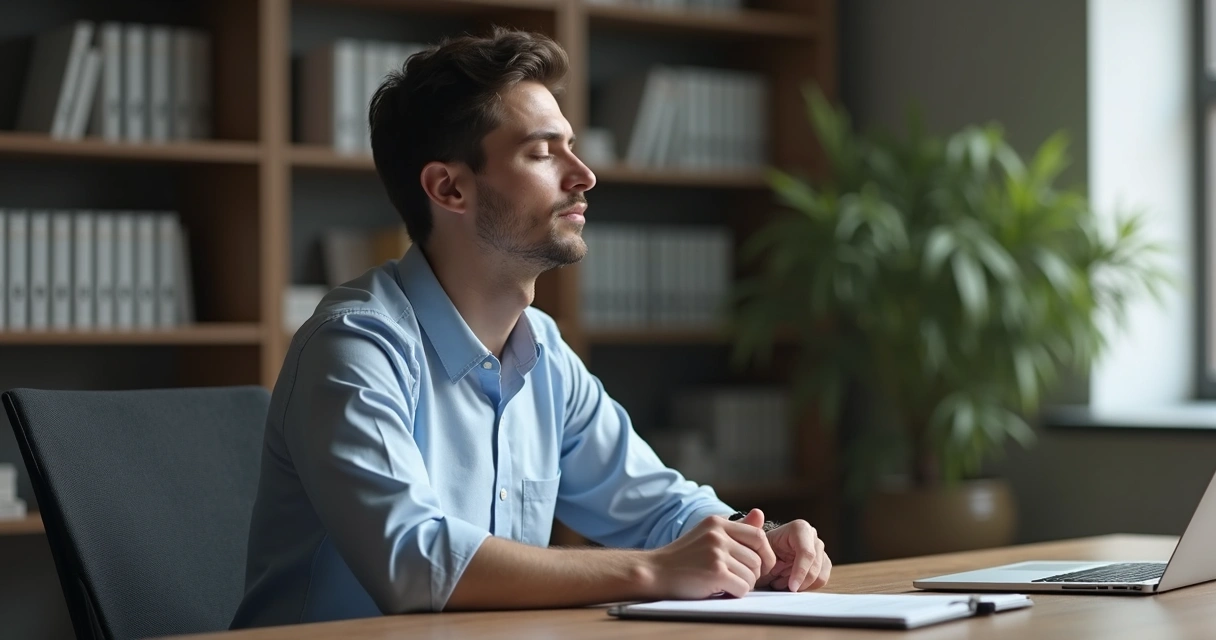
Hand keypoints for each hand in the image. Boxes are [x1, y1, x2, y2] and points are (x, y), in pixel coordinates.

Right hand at [645, 514, 777, 598]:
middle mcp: (718, 534)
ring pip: (752, 575)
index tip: (760, 567)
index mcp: (717, 522)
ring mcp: (716, 553)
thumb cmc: (682, 557)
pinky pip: (743, 588)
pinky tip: (721, 591)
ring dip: (743, 585)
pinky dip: (736, 594)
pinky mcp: (716, 573)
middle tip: (738, 580)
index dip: (765, 554)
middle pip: (757, 559)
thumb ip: (735, 528)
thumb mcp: (707, 536)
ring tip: (726, 585)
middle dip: (753, 575)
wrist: (654, 572)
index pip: (758, 535)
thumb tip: (760, 513)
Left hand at [743, 511, 830, 591]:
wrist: (763, 554)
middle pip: (816, 567)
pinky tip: (790, 582)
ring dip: (801, 584)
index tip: (791, 587)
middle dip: (798, 582)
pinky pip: (821, 580)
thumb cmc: (759, 549)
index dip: (800, 572)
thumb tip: (757, 513)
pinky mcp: (823, 562)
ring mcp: (820, 549)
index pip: (807, 553)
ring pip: (820, 576)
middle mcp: (813, 536)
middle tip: (779, 585)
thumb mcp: (755, 542)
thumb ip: (753, 528)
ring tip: (781, 581)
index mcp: (799, 528)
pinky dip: (805, 586)